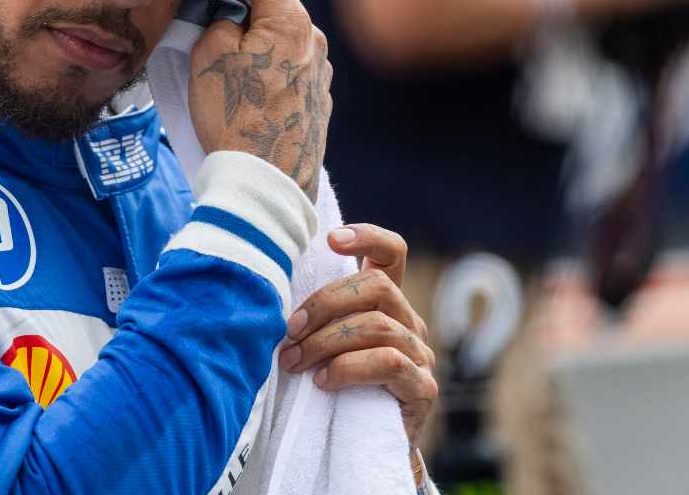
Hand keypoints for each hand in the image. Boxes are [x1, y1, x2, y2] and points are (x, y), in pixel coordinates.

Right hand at [189, 0, 332, 200]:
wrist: (266, 187)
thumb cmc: (234, 120)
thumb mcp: (208, 56)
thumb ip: (218, 22)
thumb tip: (230, 18)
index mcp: (290, 20)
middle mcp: (313, 41)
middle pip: (273, 3)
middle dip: (242, 1)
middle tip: (208, 5)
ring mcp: (319, 74)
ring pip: (279, 40)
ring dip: (253, 41)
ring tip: (221, 64)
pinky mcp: (317, 104)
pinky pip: (286, 72)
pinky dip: (265, 71)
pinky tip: (244, 94)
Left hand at [278, 224, 437, 445]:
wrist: (359, 451)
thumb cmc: (331, 387)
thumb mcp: (322, 342)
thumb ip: (313, 316)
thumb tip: (266, 290)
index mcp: (386, 302)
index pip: (392, 253)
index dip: (367, 236)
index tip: (330, 239)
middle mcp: (409, 321)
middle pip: (377, 286)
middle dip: (325, 304)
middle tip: (290, 332)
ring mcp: (420, 354)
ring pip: (376, 325)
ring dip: (326, 342)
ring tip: (295, 363)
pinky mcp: (422, 388)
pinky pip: (388, 363)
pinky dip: (348, 368)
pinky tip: (323, 382)